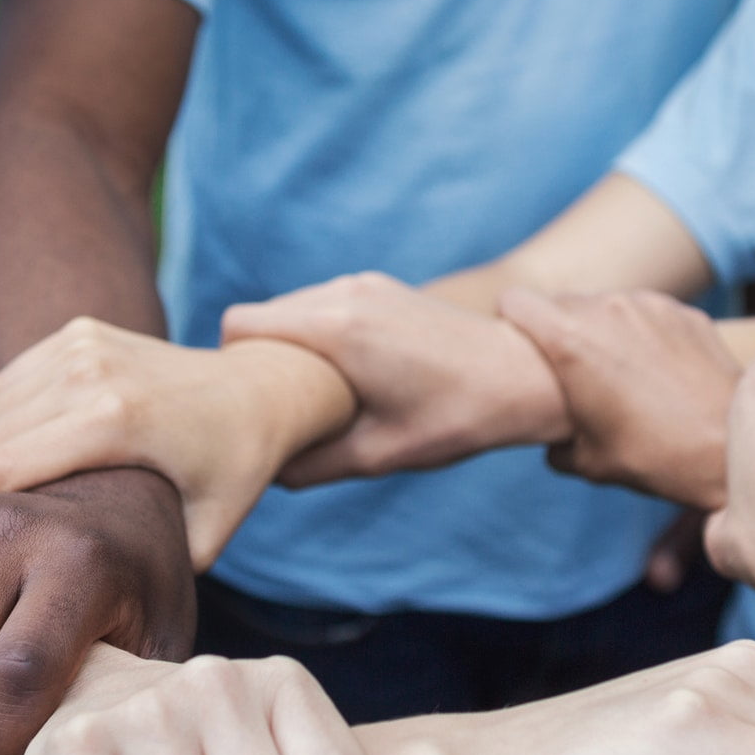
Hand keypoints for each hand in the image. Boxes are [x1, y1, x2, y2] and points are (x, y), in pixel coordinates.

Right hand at [0, 317, 301, 569]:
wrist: (258, 391)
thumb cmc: (231, 471)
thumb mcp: (204, 538)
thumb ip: (148, 577)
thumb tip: (99, 626)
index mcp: (116, 421)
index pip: (1, 471)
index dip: (3, 515)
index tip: (34, 540)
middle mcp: (91, 371)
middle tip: (40, 518)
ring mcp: (82, 344)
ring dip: (3, 450)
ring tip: (47, 482)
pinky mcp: (78, 331)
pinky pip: (9, 384)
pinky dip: (15, 418)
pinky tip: (52, 445)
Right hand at [221, 272, 568, 485]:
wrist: (523, 374)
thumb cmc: (455, 418)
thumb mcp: (376, 455)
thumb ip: (309, 465)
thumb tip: (262, 471)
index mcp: (335, 330)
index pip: (237, 327)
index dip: (231, 366)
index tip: (248, 405)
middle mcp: (343, 293)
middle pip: (261, 316)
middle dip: (258, 358)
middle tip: (277, 409)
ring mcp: (364, 283)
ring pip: (293, 309)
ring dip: (292, 346)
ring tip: (314, 395)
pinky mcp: (383, 285)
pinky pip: (325, 303)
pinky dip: (320, 333)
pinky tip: (346, 375)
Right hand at [499, 287, 739, 509]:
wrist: (730, 449)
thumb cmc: (653, 458)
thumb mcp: (587, 461)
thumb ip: (554, 440)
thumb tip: (552, 440)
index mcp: (569, 340)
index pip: (514, 301)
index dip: (511, 324)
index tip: (519, 348)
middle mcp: (606, 309)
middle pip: (561, 303)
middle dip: (559, 331)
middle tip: (569, 372)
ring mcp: (650, 305)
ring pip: (607, 306)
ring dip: (603, 331)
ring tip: (619, 376)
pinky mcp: (684, 312)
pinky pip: (648, 315)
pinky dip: (644, 336)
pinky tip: (659, 374)